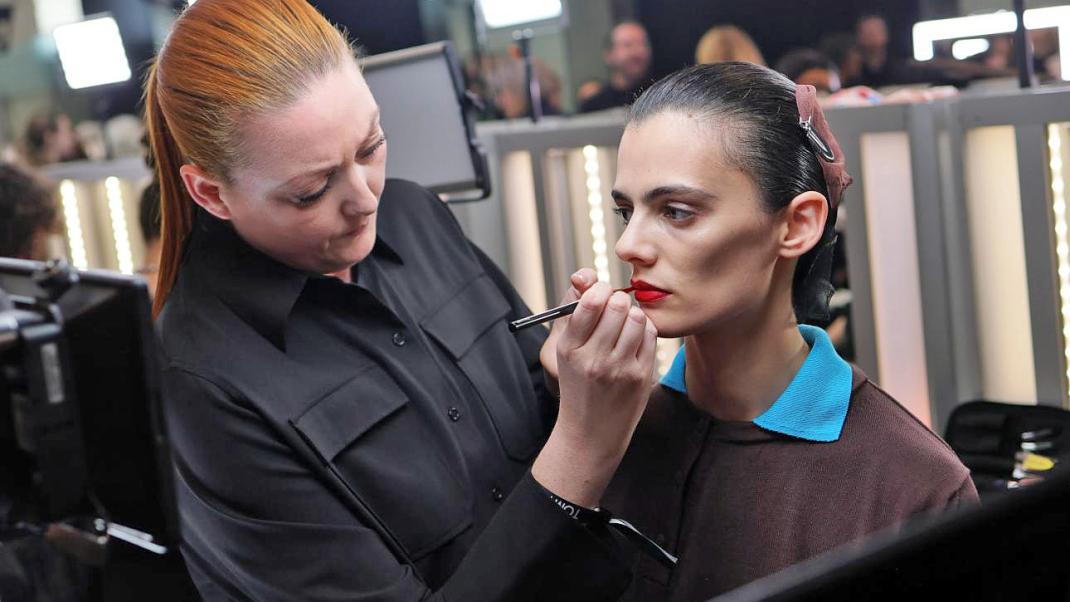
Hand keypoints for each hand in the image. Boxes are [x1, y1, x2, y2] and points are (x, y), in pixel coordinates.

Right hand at [532, 282, 657, 506]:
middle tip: (615, 307)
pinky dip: (644, 331)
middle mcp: (594, 358)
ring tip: (625, 324)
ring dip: (633, 314)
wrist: (591, 433)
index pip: (590, 302)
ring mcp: (619, 369)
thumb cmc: (578, 384)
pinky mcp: (641, 376)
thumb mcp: (566, 350)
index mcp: (570, 349)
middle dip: (618, 300)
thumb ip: (575, 310)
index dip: (599, 290)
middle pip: (617, 306)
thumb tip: (586, 275)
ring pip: (637, 318)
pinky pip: (650, 335)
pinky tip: (634, 340)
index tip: (600, 294)